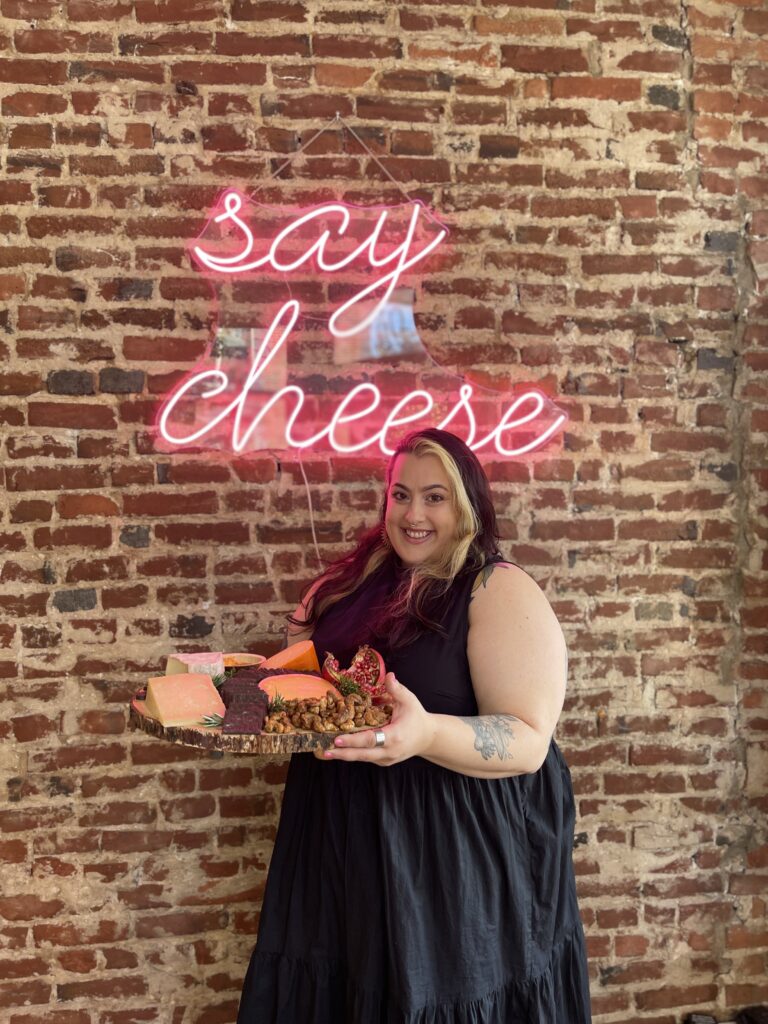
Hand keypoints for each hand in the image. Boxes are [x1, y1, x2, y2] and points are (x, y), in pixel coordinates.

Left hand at [314, 672, 435, 766]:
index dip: (353, 740)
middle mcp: (389, 751)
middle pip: (362, 754)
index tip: (337, 739)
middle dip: (342, 753)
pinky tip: (339, 751)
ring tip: (325, 752)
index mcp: (394, 736)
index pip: (370, 739)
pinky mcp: (384, 761)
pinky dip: (353, 754)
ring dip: (344, 755)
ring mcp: (386, 759)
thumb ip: (397, 689)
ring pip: (362, 758)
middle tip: (324, 750)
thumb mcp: (409, 700)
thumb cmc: (417, 717)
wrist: (428, 738)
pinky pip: (366, 758)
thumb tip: (389, 675)